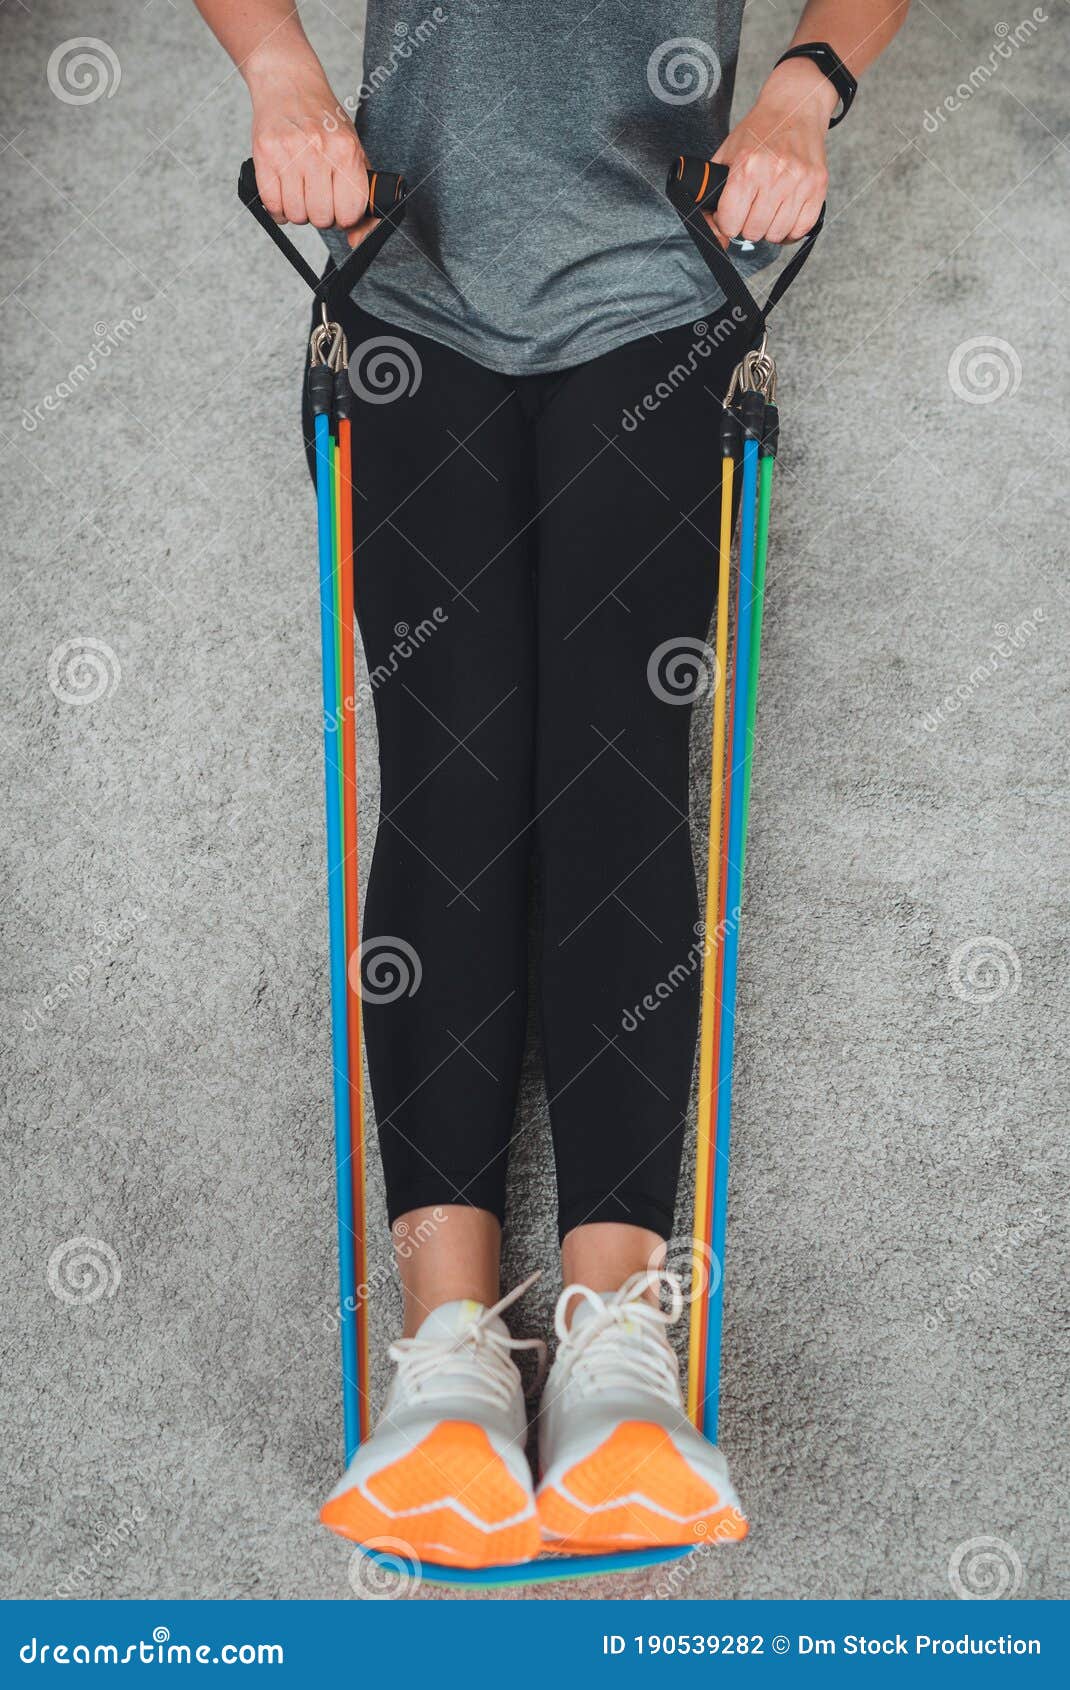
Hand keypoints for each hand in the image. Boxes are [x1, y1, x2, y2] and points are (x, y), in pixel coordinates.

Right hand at [247, 56, 374, 243]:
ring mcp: (290, 152)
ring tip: (300, 189)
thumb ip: (359, 194)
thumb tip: (357, 240)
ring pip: (296, 215)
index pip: (350, 212)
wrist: (289, 83)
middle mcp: (319, 151)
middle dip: (320, 215)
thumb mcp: (351, 150)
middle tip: (317, 196)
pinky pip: (272, 204)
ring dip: (298, 211)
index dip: (344, 217)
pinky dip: (278, 208)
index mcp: (346, 151)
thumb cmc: (323, 120)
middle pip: (322, 218)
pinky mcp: (265, 154)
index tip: (339, 207)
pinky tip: (283, 191)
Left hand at [705, 58, 833, 247]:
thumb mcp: (727, 154)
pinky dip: (791, 228)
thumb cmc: (759, 131)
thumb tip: (713, 232)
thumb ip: (714, 192)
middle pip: (753, 232)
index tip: (731, 214)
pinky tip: (785, 213)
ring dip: (770, 227)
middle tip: (751, 208)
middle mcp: (774, 175)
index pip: (730, 223)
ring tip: (769, 207)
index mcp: (747, 167)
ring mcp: (799, 181)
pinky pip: (801, 229)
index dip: (727, 222)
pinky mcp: (818, 186)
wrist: (795, 107)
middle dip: (748, 225)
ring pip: (777, 234)